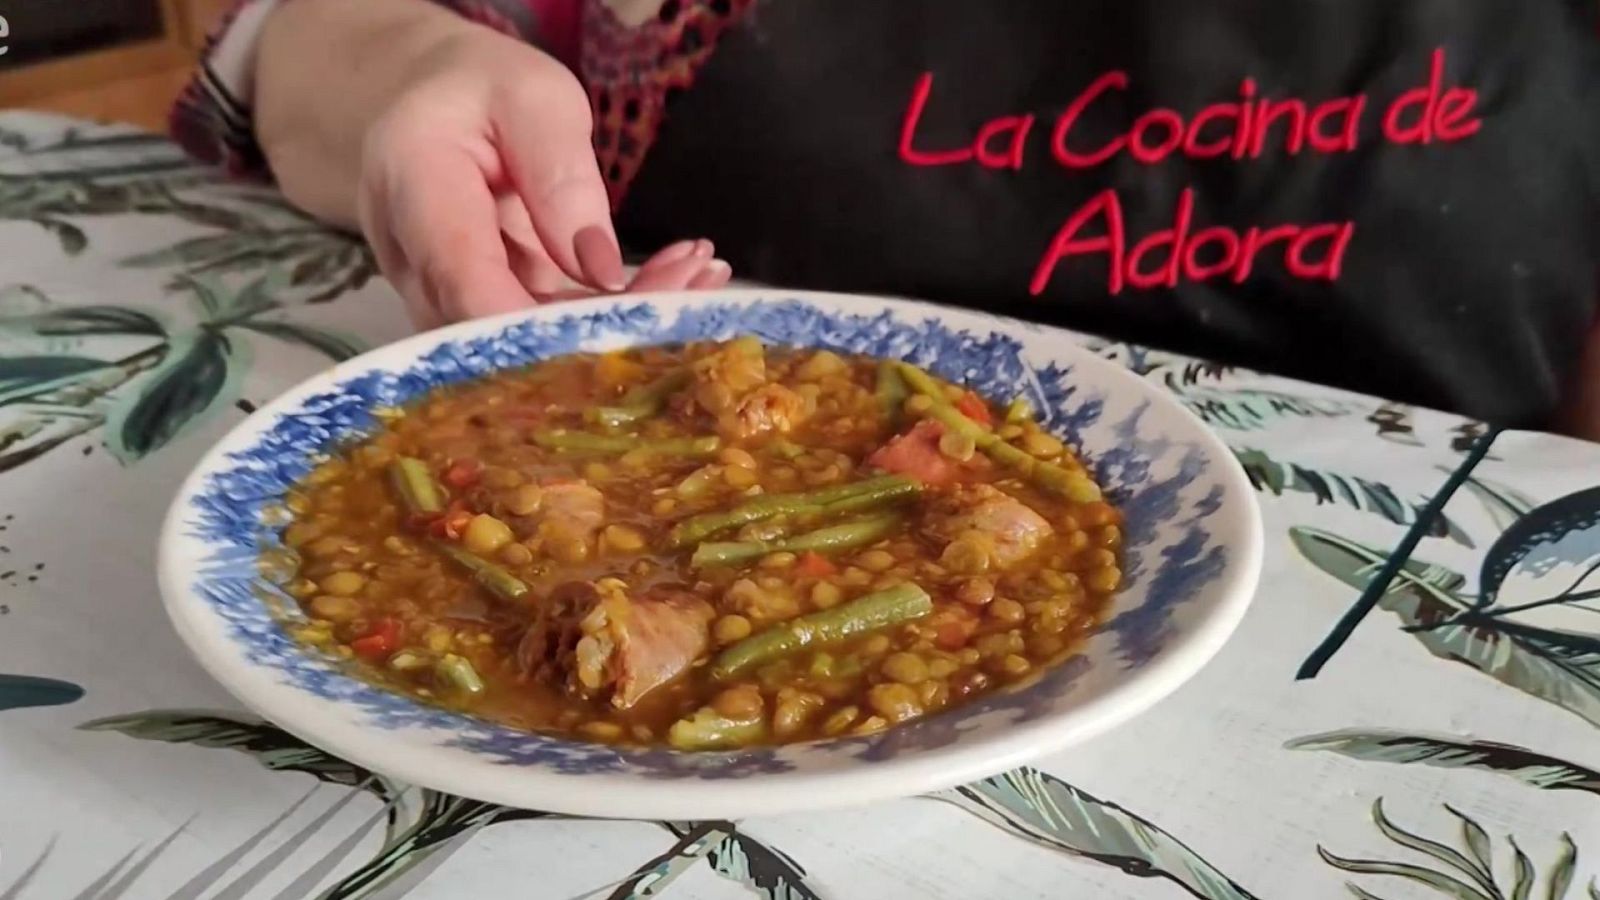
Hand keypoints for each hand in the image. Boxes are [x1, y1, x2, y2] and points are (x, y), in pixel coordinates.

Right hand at [349, 19, 727, 326]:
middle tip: (698, 276)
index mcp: (415, 194)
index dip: (551, 327)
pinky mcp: (485, 310)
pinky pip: (547, 330)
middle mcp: (417, 264)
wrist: (431, 104)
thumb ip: (561, 177)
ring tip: (702, 273)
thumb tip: (601, 272)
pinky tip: (676, 278)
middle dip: (612, 321)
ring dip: (625, 320)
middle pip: (508, 329)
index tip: (638, 310)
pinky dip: (614, 312)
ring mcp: (446, 296)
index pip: (470, 291)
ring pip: (532, 342)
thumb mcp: (531, 99)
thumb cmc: (477, 89)